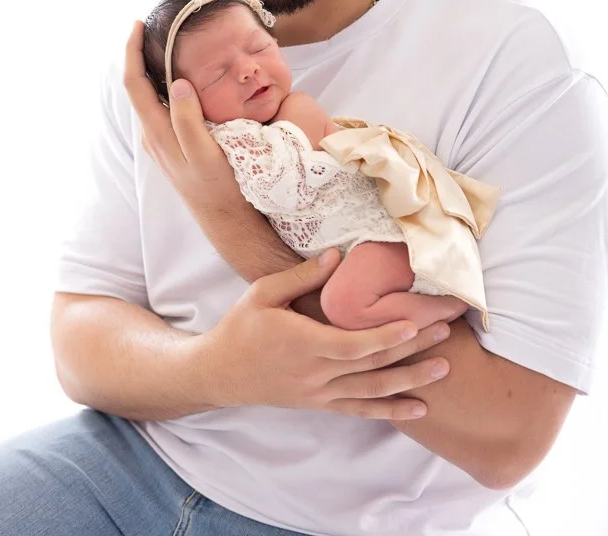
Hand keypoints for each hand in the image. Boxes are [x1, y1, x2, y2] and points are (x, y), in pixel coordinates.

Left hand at [123, 21, 249, 216]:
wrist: (226, 219)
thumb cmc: (222, 187)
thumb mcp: (206, 153)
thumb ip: (189, 120)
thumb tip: (180, 82)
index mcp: (158, 132)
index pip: (135, 83)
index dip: (131, 51)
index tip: (138, 24)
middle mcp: (153, 135)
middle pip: (137, 87)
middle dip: (139, 55)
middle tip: (152, 28)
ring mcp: (161, 142)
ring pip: (149, 98)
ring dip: (151, 70)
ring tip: (165, 46)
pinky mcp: (172, 147)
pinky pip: (161, 108)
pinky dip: (164, 87)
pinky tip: (180, 80)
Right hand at [195, 249, 450, 419]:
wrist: (221, 373)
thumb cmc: (242, 327)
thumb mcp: (263, 293)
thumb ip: (302, 276)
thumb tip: (336, 256)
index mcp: (303, 344)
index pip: (354, 345)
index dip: (387, 336)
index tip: (415, 322)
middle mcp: (316, 374)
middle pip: (373, 365)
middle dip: (412, 349)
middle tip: (445, 332)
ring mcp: (320, 394)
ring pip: (373, 391)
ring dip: (411, 380)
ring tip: (444, 368)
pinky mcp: (321, 405)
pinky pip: (361, 410)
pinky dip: (391, 410)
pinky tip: (419, 407)